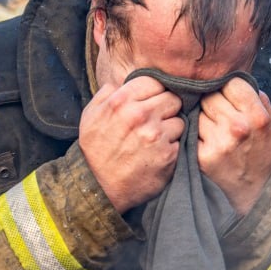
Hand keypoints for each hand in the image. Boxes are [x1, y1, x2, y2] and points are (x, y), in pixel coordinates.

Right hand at [79, 74, 184, 212]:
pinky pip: (180, 140)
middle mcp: (140, 115)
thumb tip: (121, 83)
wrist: (99, 188)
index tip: (150, 102)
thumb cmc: (95, 152)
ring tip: (156, 139)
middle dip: (166, 108)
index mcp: (121, 101)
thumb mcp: (90, 117)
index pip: (154, 81)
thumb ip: (106, 94)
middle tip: (156, 120)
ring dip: (171, 128)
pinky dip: (172, 146)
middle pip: (172, 98)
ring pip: (179, 119)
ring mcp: (156, 135)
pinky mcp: (168, 154)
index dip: (154, 91)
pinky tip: (158, 152)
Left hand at [197, 78, 270, 215]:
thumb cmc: (262, 157)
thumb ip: (260, 102)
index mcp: (257, 117)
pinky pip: (191, 129)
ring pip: (198, 111)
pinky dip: (194, 131)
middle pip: (211, 95)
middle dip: (213, 100)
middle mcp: (236, 127)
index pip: (232, 83)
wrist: (252, 194)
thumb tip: (242, 80)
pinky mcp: (200, 155)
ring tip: (212, 127)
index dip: (228, 87)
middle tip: (218, 112)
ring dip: (202, 115)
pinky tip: (204, 140)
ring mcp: (217, 142)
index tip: (228, 95)